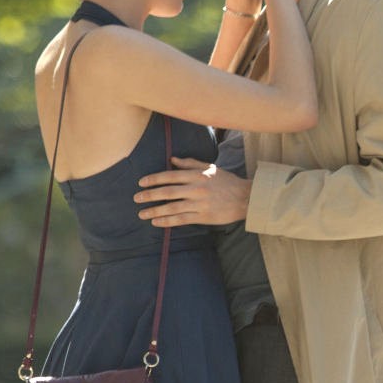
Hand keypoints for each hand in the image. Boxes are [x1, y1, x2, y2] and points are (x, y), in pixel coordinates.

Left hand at [135, 158, 251, 226]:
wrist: (246, 198)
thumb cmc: (228, 182)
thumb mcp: (210, 168)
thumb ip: (190, 163)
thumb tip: (171, 159)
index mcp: (197, 175)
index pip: (170, 176)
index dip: (153, 179)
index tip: (141, 182)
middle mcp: (196, 189)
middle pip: (167, 192)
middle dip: (149, 195)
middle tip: (136, 198)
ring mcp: (199, 204)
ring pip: (172, 207)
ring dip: (155, 211)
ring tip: (142, 213)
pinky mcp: (203, 217)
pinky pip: (181, 219)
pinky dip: (167, 221)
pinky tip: (156, 222)